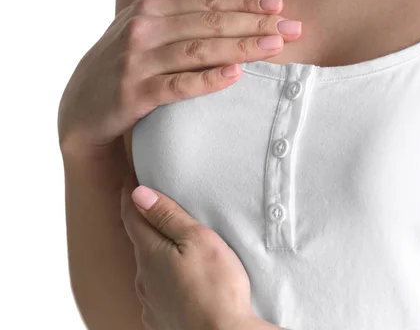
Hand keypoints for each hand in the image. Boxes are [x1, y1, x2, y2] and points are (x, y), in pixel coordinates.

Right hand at [58, 0, 301, 151]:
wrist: (81, 109)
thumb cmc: (118, 62)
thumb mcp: (137, 24)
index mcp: (149, 9)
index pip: (207, 1)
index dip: (245, 1)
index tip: (279, 5)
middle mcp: (143, 29)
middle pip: (209, 22)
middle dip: (254, 23)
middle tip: (291, 28)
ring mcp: (137, 61)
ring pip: (198, 50)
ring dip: (240, 47)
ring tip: (275, 46)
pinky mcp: (134, 94)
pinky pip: (178, 86)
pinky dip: (208, 79)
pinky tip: (235, 75)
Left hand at [120, 171, 282, 329]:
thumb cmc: (217, 288)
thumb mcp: (198, 240)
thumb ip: (169, 217)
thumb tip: (139, 194)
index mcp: (150, 253)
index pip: (132, 214)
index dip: (130, 193)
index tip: (130, 176)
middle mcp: (143, 278)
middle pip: (140, 241)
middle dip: (145, 223)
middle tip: (158, 207)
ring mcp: (150, 301)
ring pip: (148, 269)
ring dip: (157, 254)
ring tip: (177, 248)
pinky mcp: (160, 320)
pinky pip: (157, 292)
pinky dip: (164, 281)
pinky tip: (181, 282)